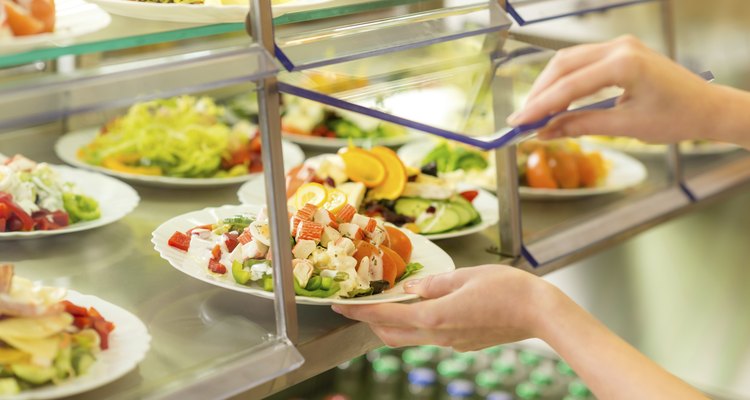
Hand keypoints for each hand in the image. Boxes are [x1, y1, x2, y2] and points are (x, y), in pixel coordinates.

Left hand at [331, 265, 559, 350]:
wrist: (541, 314)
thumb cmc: (508, 289)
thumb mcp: (466, 275)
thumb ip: (433, 283)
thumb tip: (411, 287)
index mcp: (435, 317)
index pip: (386, 318)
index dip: (359, 313)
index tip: (340, 307)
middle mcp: (439, 335)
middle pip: (392, 335)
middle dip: (372, 322)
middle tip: (362, 304)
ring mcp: (452, 343)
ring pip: (411, 337)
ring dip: (395, 323)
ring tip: (390, 302)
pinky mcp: (463, 344)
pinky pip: (431, 335)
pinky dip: (418, 323)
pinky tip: (425, 306)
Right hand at [507, 35, 721, 142]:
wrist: (708, 107)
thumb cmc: (677, 118)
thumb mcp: (627, 126)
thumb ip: (582, 126)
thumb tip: (547, 132)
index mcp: (625, 64)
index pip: (569, 85)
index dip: (540, 106)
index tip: (518, 122)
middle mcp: (619, 47)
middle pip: (562, 66)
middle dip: (539, 93)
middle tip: (521, 119)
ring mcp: (619, 45)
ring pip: (568, 61)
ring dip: (548, 86)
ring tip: (534, 112)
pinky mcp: (620, 51)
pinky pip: (581, 62)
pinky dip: (564, 81)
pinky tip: (555, 101)